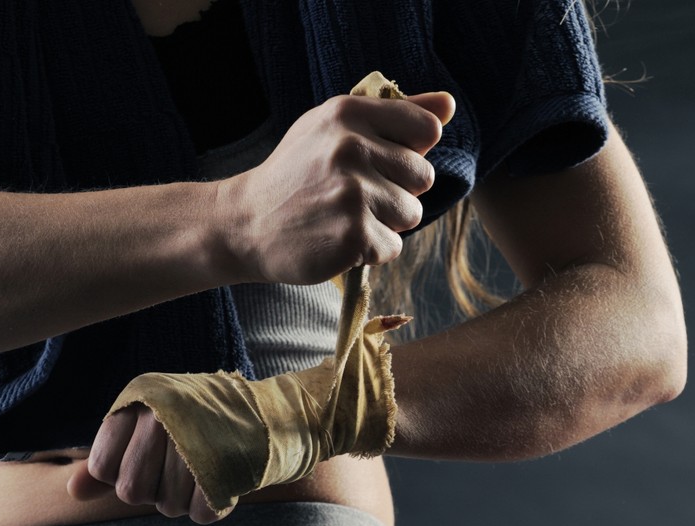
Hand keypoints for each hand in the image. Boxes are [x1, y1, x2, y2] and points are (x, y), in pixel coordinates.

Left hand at [67, 406, 225, 523]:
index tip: (148, 455)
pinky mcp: (225, 468)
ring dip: (182, 500)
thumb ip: (108, 460)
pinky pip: (200, 513)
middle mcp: (162, 417)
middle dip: (152, 490)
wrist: (262, 413)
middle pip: (131, 491)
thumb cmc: (191, 424)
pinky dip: (208, 507)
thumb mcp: (143, 427)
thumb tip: (73, 492)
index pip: (102, 468)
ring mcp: (194, 443)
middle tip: (176, 468)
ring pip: (166, 507)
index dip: (121, 472)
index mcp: (138, 402)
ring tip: (200, 471)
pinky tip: (217, 482)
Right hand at [216, 91, 454, 285]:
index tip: (381, 162)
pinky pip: (393, 246)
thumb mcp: (335, 128)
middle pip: (424, 177)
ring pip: (411, 214)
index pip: (426, 129)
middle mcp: (350, 147)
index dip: (412, 152)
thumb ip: (395, 114)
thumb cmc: (298, 173)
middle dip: (397, 192)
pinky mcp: (353, 234)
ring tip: (344, 217)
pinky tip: (338, 239)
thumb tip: (449, 106)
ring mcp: (352, 192)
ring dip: (385, 223)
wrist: (245, 223)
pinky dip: (371, 251)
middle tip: (352, 195)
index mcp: (348, 113)